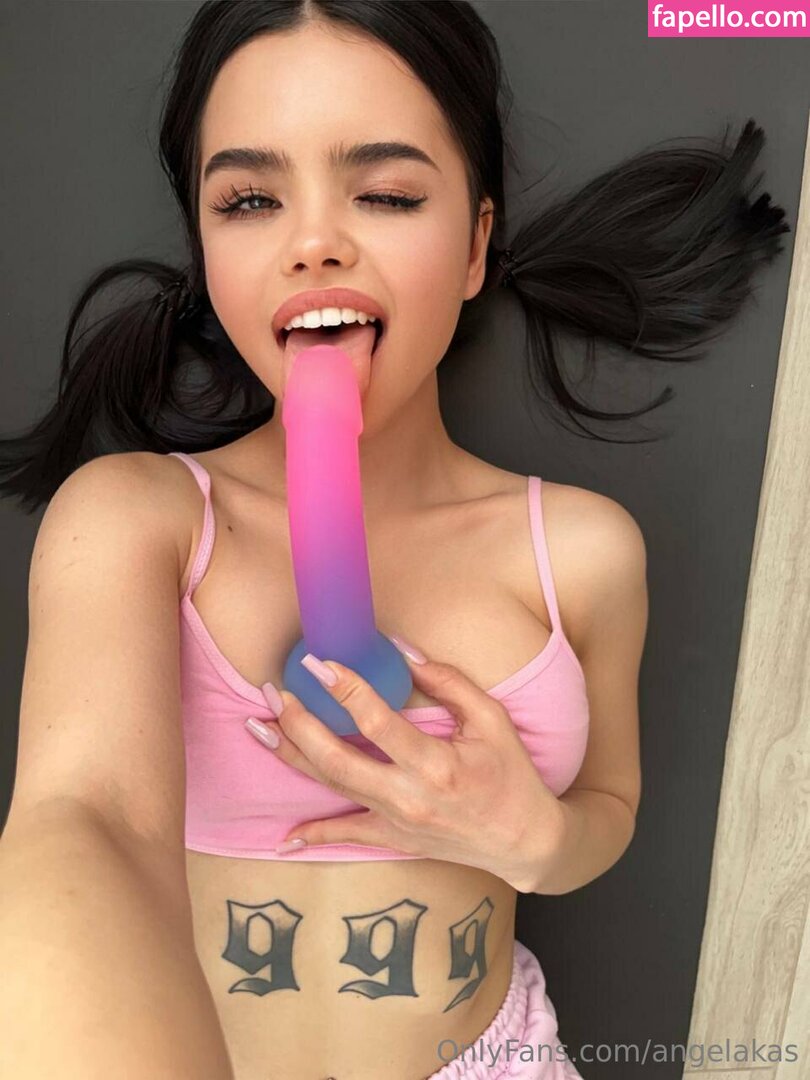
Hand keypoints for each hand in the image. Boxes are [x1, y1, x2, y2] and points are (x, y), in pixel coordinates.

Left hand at [245, 636, 564, 891]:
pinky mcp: (392, 840)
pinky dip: (313, 836)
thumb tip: (402, 650)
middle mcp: (409, 797)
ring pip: (331, 788)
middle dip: (299, 724)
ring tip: (258, 728)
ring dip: (290, 757)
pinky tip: (284, 836)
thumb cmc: (511, 775)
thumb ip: (449, 682)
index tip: (318, 663)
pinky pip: (346, 836)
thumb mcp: (492, 720)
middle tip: (275, 692)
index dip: (345, 688)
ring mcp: (396, 823)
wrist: (524, 841)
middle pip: (337, 759)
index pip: (378, 722)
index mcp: (437, 764)